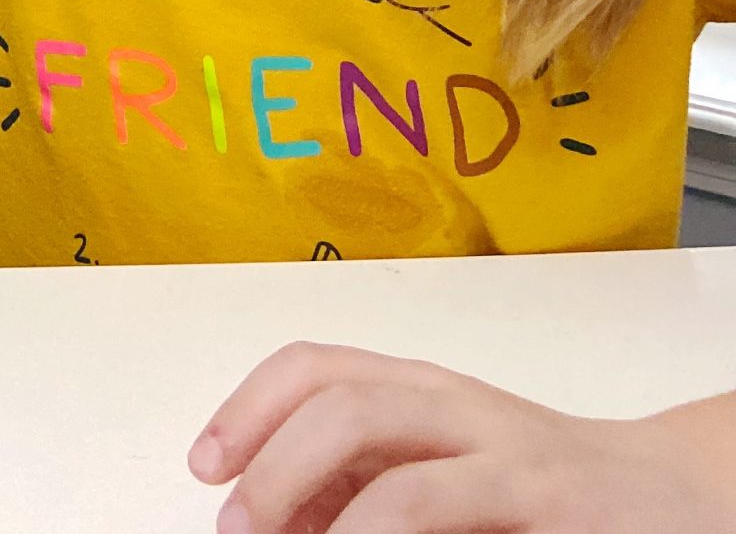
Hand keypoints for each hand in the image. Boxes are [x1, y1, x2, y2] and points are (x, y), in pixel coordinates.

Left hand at [192, 341, 735, 532]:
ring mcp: (500, 442)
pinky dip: (373, 527)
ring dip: (302, 484)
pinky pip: (437, 499)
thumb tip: (268, 512)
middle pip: (334, 393)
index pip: (312, 366)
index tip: (205, 466)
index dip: (244, 408)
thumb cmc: (541, 496)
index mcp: (419, 389)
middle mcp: (454, 401)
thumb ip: (362, 485)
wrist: (677, 499)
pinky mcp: (542, 491)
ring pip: (375, 429)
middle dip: (267, 456)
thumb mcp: (441, 478)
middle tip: (237, 523)